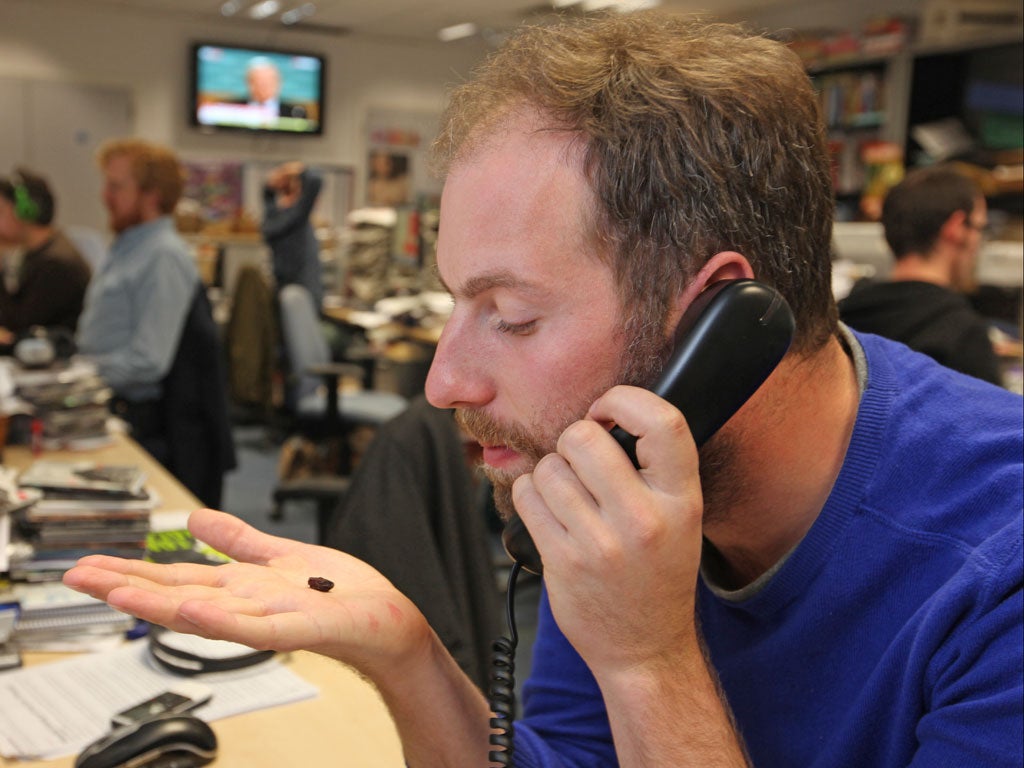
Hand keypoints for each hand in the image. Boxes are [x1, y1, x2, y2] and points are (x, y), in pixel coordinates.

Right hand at [62, 509, 428, 675]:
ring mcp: (271, 619)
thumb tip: (195, 517)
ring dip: (162, 603)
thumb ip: (238, 540)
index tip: (86, 564)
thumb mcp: (279, 556)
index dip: (130, 570)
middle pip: (177, 594)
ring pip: (207, 613)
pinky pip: (260, 627)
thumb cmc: (338, 594)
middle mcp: (246, 606)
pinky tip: (196, 608)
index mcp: (239, 587)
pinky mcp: (302, 627)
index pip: (174, 576)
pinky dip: (226, 620)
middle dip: (127, 587)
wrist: (387, 620)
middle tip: (76, 578)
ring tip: (119, 592)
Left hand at [512, 385, 704, 673]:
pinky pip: (528, 496)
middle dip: (575, 439)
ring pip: (549, 466)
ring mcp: (600, 543)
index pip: (662, 422)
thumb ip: (653, 466)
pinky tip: (551, 511)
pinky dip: (531, 494)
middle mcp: (643, 519)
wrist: (645, 648)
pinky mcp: (563, 561)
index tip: (607, 410)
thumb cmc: (658, 573)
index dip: (625, 400)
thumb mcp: (681, 516)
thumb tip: (605, 412)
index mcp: (681, 500)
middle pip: (584, 437)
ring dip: (551, 472)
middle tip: (583, 462)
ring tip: (570, 496)